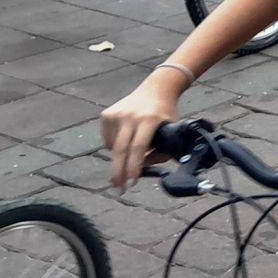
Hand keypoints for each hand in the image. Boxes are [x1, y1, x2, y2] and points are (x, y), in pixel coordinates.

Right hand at [100, 76, 180, 190]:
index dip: (134, 167)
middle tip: (119, 189)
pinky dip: (114, 146)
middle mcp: (130, 116)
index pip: (139, 148)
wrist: (156, 89)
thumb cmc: (165, 114)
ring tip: (131, 151)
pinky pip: (107, 139)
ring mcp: (116, 114)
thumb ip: (161, 152)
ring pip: (112, 147)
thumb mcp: (172, 130)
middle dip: (119, 173)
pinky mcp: (106, 114)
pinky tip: (125, 138)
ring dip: (120, 157)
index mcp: (149, 120)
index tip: (132, 182)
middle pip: (120, 150)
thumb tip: (144, 168)